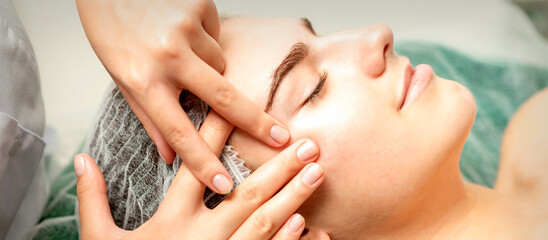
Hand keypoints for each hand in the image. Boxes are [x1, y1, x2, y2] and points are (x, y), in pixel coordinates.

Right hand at [75, 139, 322, 238]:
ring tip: (317, 172)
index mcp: (171, 222)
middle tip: (308, 145)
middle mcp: (200, 238)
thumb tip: (81, 161)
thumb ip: (93, 201)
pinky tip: (311, 226)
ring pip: (264, 225)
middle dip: (279, 168)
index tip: (237, 108)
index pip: (196, 168)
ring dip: (294, 198)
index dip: (216, 135)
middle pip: (245, 195)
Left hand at [76, 0, 290, 193]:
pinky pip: (217, 35)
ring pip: (221, 63)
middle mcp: (167, 56)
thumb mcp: (120, 76)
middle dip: (255, 122)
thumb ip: (148, 117)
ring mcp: (187, 29)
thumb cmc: (111, 29)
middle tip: (281, 139)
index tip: (225, 185)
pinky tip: (183, 29)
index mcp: (141, 79)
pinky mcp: (201, 7)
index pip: (178, 131)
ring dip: (210, 66)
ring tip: (181, 50)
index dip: (203, 162)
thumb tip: (169, 156)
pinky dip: (206, 39)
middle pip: (222, 99)